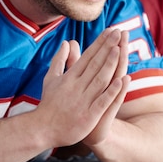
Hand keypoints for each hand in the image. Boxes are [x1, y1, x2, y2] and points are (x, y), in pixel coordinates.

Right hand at [36, 28, 130, 148]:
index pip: (88, 57)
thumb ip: (60, 60)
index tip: (111, 31)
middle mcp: (76, 87)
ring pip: (99, 80)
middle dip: (107, 48)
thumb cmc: (49, 103)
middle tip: (118, 32)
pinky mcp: (88, 116)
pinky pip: (102, 101)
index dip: (100, 43)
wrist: (41, 130)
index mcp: (69, 77)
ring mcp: (82, 101)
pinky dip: (112, 91)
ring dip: (109, 65)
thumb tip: (66, 42)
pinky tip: (122, 80)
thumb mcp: (51, 79)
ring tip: (119, 49)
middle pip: (95, 64)